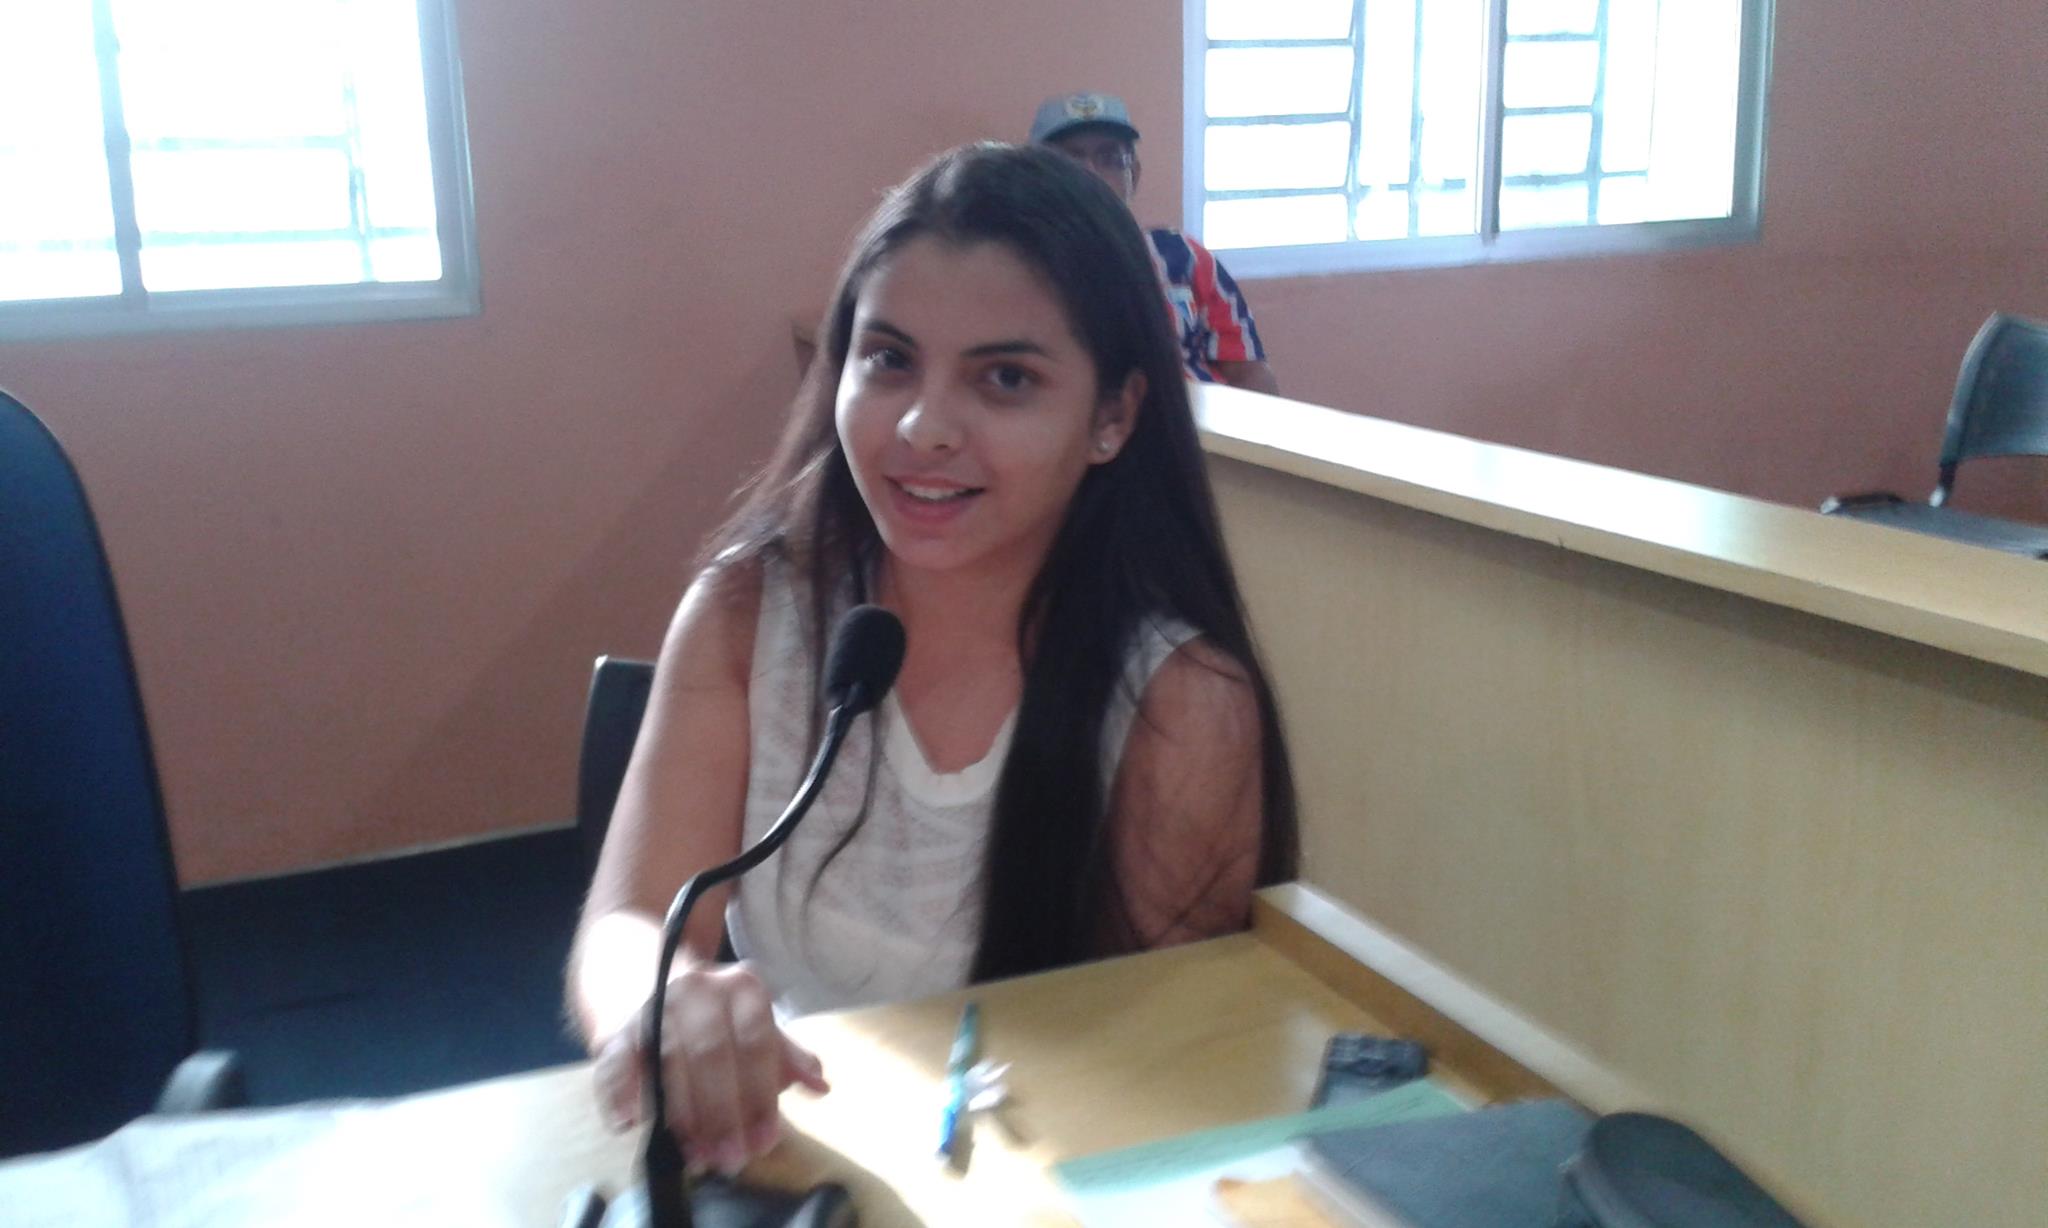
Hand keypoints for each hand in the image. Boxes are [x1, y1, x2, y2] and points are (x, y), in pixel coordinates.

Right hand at [591, 961, 830, 1173]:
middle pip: (711, 1053)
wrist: (658, 986)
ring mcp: (655, 1007)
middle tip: (732, 1157)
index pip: (756, 1042)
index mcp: (742, 988)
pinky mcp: (619, 1030)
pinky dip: (618, 1093)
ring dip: (682, 1114)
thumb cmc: (720, 1019)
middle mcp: (697, 989)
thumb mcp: (759, 1029)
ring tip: (697, 1154)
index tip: (765, 1140)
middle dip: (723, 1111)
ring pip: (668, 1060)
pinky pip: (615, 1062)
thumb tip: (820, 1085)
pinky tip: (629, 1123)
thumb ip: (786, 1057)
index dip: (761, 1095)